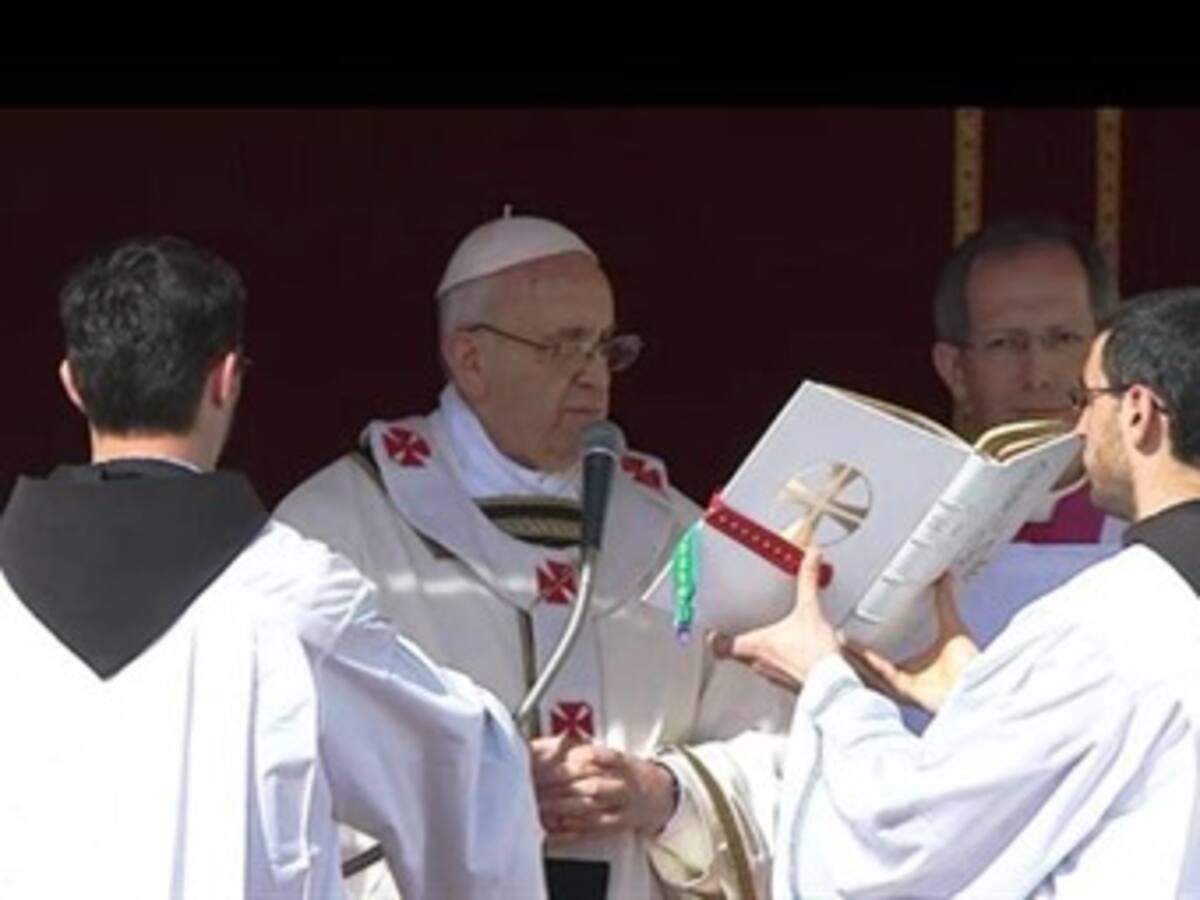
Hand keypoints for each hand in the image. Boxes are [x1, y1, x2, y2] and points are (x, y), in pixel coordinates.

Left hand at [529, 734, 676, 843]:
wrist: (661, 794)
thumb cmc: (629, 772)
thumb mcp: (615, 756)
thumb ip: (590, 751)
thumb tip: (559, 744)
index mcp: (622, 761)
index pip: (601, 757)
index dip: (579, 757)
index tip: (556, 759)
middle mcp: (625, 782)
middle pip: (592, 784)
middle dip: (562, 786)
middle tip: (539, 785)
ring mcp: (624, 804)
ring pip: (593, 805)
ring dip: (564, 807)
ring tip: (543, 805)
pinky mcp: (622, 823)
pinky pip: (597, 826)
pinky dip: (576, 826)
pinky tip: (560, 824)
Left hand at [708, 548, 838, 691]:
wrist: (835, 688)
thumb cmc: (814, 657)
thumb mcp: (809, 611)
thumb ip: (807, 582)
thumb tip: (809, 559)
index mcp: (753, 646)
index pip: (719, 647)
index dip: (714, 637)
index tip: (714, 627)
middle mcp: (758, 663)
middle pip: (736, 653)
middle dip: (739, 639)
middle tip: (743, 625)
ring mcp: (773, 676)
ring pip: (756, 662)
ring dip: (760, 650)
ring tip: (771, 635)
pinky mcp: (789, 684)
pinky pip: (777, 671)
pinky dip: (780, 660)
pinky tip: (794, 651)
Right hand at [842, 572, 979, 712]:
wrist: (981, 684)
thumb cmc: (971, 666)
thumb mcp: (951, 625)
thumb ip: (945, 601)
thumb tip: (946, 578)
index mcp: (912, 671)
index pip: (880, 659)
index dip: (862, 647)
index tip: (848, 633)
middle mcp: (904, 682)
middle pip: (867, 667)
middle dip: (848, 654)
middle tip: (831, 637)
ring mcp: (903, 688)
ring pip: (868, 672)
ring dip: (851, 658)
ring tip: (834, 642)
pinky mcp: (906, 692)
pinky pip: (881, 676)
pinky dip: (867, 663)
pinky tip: (854, 650)